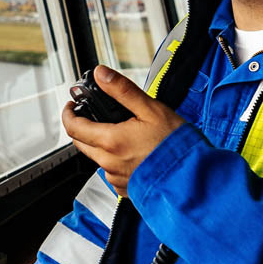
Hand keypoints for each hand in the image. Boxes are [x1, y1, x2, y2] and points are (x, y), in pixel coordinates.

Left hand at [62, 65, 184, 195]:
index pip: (73, 127)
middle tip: (93, 115)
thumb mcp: (151, 109)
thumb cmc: (175, 145)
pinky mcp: (125, 189)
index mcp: (111, 141)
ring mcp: (116, 178)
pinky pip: (112, 172)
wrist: (194, 178)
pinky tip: (134, 153)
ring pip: (97, 158)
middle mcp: (109, 163)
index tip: (72, 105)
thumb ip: (122, 91)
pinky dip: (116, 161)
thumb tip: (101, 74)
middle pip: (81, 143)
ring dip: (101, 144)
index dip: (69, 113)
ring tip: (122, 133)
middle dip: (83, 127)